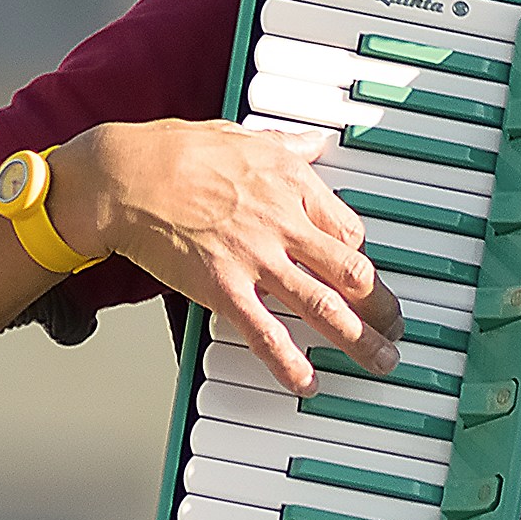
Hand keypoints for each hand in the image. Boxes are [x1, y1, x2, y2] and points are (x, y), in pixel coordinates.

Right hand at [51, 120, 401, 393]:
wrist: (125, 176)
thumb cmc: (175, 152)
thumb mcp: (244, 136)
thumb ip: (287, 145)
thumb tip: (315, 142)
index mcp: (293, 185)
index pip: (350, 230)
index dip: (363, 258)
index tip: (365, 277)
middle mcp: (284, 223)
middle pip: (354, 272)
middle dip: (382, 306)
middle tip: (395, 327)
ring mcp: (257, 258)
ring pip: (324, 305)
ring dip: (360, 339)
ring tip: (380, 360)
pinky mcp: (223, 287)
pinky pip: (265, 332)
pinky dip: (290, 362)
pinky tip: (308, 382)